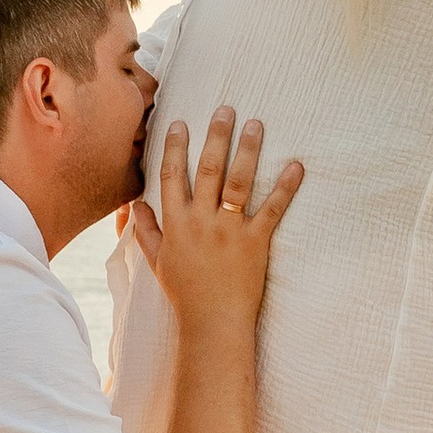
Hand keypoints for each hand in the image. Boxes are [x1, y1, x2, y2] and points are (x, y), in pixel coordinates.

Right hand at [126, 106, 302, 321]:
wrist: (212, 323)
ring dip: (248, 149)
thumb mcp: (158, 262)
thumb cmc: (185, 293)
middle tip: (225, 109)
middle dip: (216, 136)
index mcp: (177, 223)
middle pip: (207, 168)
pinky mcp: (256, 242)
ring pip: (238, 181)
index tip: (181, 122)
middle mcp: (202, 220)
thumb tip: (136, 204)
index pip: (172, 176)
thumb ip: (146, 230)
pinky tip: (296, 164)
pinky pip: (272, 208)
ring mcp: (230, 229)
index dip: (176, 146)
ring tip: (256, 124)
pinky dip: (286, 186)